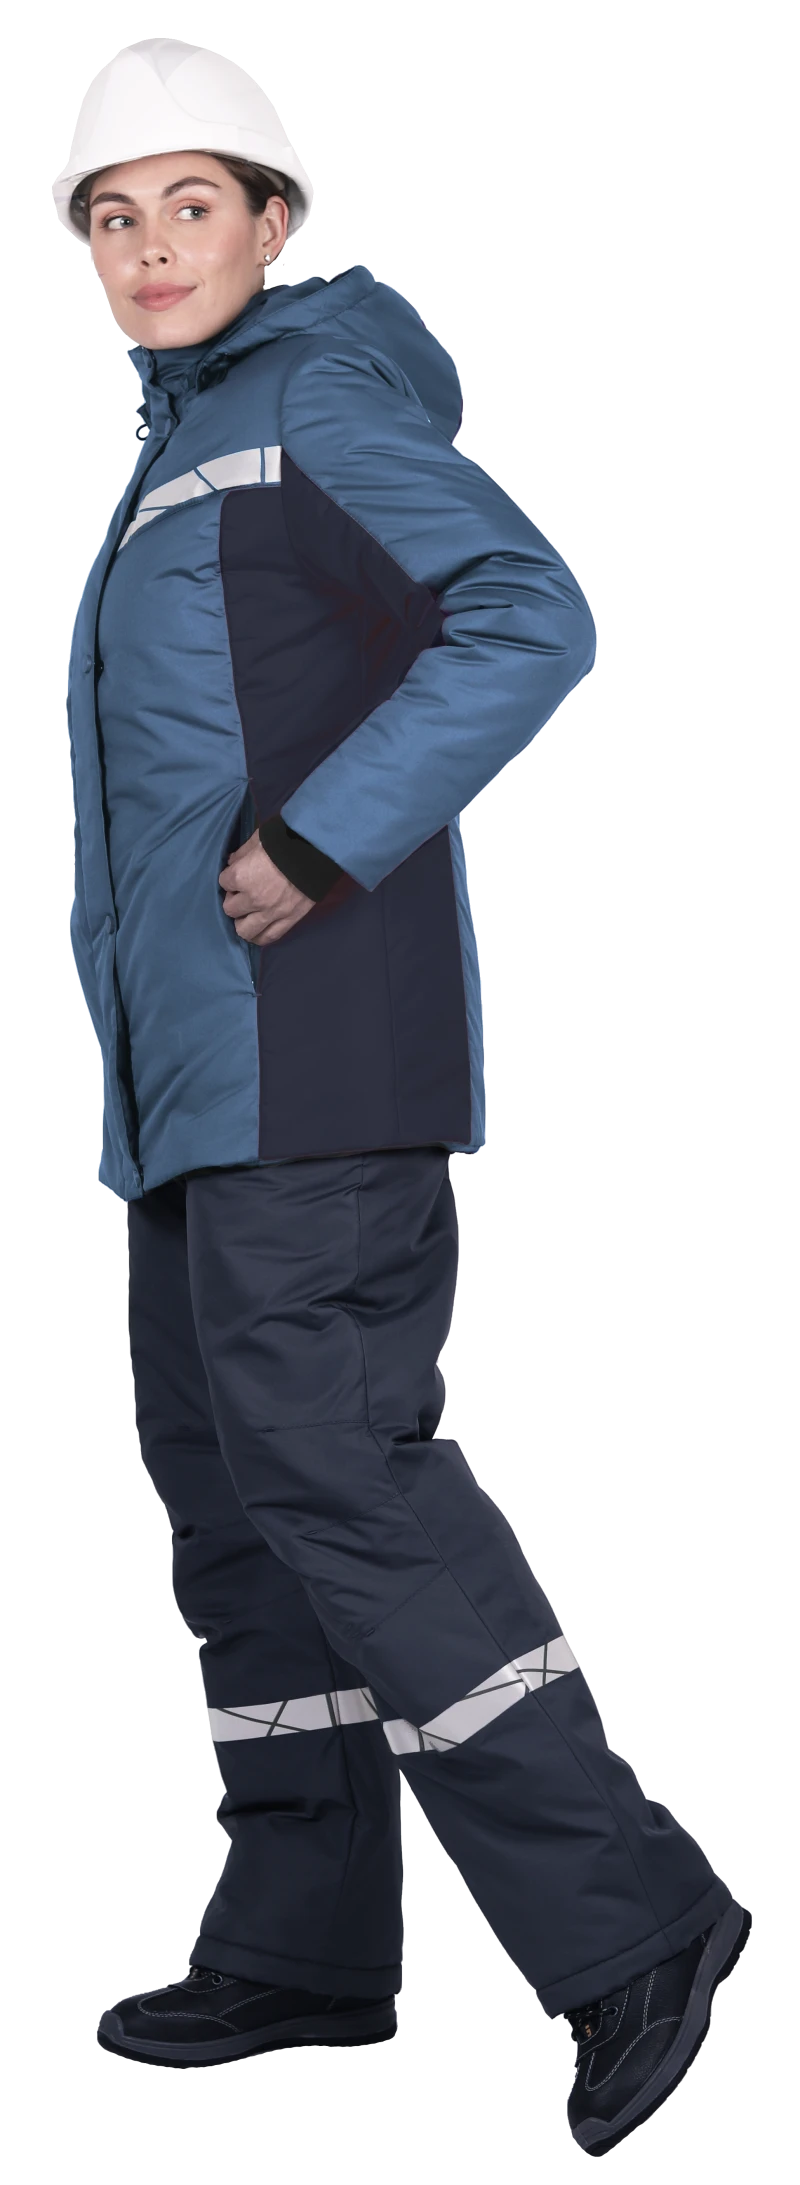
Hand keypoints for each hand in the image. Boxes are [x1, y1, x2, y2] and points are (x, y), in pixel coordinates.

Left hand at [219, 828, 314, 946]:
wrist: (318, 851)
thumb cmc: (285, 840)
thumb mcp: (259, 838)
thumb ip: (242, 853)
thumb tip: (232, 862)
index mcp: (241, 876)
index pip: (223, 882)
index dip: (229, 877)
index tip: (237, 874)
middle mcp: (252, 898)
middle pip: (230, 909)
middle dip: (234, 900)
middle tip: (242, 893)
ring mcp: (271, 913)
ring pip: (244, 931)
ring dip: (243, 922)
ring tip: (248, 915)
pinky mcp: (288, 920)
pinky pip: (268, 937)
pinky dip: (260, 936)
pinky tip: (259, 930)